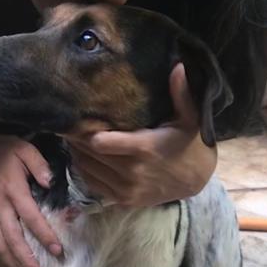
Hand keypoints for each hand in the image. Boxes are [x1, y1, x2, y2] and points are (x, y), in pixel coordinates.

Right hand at [0, 128, 62, 266]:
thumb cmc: (4, 150)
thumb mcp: (24, 149)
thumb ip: (39, 164)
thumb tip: (50, 182)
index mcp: (12, 189)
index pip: (30, 216)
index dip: (43, 235)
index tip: (57, 250)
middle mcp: (0, 206)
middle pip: (12, 239)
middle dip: (26, 261)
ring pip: (0, 245)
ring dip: (13, 266)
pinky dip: (4, 259)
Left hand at [65, 63, 216, 206]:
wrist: (196, 179)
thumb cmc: (189, 143)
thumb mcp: (190, 117)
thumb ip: (181, 93)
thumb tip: (178, 66)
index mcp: (144, 148)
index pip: (100, 142)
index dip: (85, 130)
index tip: (80, 116)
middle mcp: (132, 172)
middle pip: (89, 153)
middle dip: (77, 138)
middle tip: (70, 123)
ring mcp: (127, 189)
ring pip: (86, 169)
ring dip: (77, 153)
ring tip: (74, 138)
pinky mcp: (123, 200)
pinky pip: (92, 185)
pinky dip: (83, 170)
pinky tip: (83, 157)